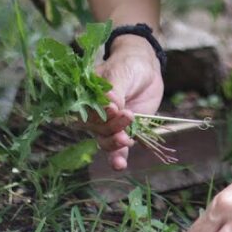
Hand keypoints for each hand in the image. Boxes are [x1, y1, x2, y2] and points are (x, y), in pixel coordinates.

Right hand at [81, 34, 163, 169]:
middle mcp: (94, 115)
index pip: (85, 114)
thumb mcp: (120, 72)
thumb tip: (110, 107)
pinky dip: (117, 158)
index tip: (113, 109)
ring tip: (126, 139)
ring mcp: (108, 125)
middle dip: (112, 126)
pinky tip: (119, 166)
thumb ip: (114, 90)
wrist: (146, 67)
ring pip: (105, 140)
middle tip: (128, 114)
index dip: (97, 115)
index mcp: (85, 99)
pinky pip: (117, 150)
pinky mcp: (123, 132)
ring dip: (115, 143)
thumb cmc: (128, 65)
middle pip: (97, 129)